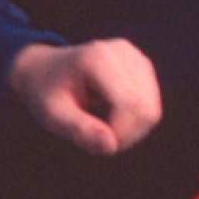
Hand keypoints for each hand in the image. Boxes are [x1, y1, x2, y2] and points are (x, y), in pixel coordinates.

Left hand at [9, 39, 163, 154]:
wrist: (46, 70)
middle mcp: (122, 52)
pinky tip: (113, 120)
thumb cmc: (47, 92)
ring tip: (103, 131)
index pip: (130, 103)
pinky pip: (151, 105)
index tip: (98, 146)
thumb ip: (78, 129)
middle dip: (127, 135)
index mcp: (97, 59)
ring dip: (132, 130)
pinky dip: (135, 121)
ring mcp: (136, 58)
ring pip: (152, 109)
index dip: (120, 133)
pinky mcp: (143, 67)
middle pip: (146, 108)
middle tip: (100, 142)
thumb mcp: (51, 114)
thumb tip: (110, 146)